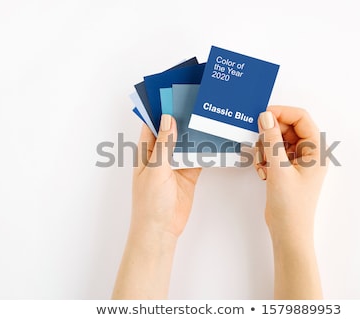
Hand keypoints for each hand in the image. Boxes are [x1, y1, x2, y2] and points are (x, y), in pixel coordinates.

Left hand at [113, 115, 200, 298]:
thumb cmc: (150, 202)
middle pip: (171, 131)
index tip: (171, 94)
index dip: (159, 110)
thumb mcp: (156, 170)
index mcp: (145, 153)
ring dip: (194, 133)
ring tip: (207, 115)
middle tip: (195, 101)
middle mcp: (160, 156)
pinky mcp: (188, 175)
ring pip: (185, 143)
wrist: (161, 230)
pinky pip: (197, 158)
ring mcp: (175, 165)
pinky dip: (205, 150)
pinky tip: (214, 140)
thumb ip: (164, 146)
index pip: (151, 125)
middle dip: (181, 118)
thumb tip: (169, 119)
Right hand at [255, 106, 326, 298]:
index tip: (261, 116)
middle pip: (287, 128)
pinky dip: (265, 159)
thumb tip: (265, 116)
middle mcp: (310, 152)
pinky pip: (275, 153)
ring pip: (278, 140)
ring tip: (263, 166)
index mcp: (317, 149)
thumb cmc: (290, 204)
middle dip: (270, 135)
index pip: (301, 117)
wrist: (288, 231)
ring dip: (266, 149)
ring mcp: (298, 161)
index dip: (281, 113)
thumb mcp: (279, 168)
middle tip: (259, 147)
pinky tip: (263, 173)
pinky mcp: (288, 169)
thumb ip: (271, 139)